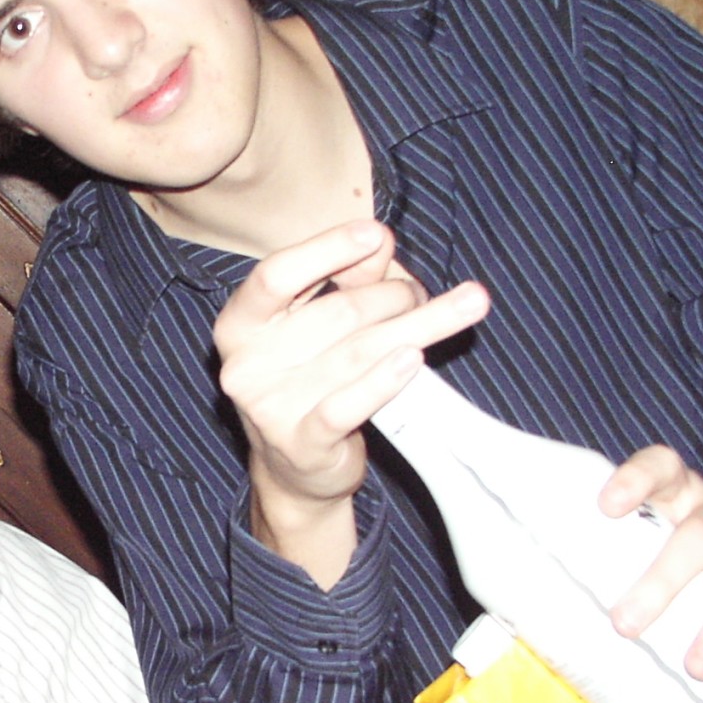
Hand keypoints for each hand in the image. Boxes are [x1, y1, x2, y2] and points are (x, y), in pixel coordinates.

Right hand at [214, 221, 488, 585]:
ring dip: (415, 327)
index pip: (276, 275)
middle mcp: (244, 365)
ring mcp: (269, 408)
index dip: (327, 250)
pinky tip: (414, 360)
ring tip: (463, 307)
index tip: (374, 234)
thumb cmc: (310, 379)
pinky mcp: (300, 445)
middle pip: (335, 313)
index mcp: (240, 324)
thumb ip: (347, 280)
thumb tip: (379, 241)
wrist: (294, 469)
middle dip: (392, 297)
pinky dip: (385, 380)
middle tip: (421, 295)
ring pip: (356, 354)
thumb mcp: (318, 325)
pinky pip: (349, 405)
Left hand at [598, 446, 702, 697]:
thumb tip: (536, 612)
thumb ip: (614, 555)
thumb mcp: (659, 530)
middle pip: (699, 535)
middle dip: (663, 580)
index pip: (662, 467)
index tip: (606, 505)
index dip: (636, 480)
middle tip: (626, 624)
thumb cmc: (693, 541)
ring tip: (698, 668)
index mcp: (684, 492)